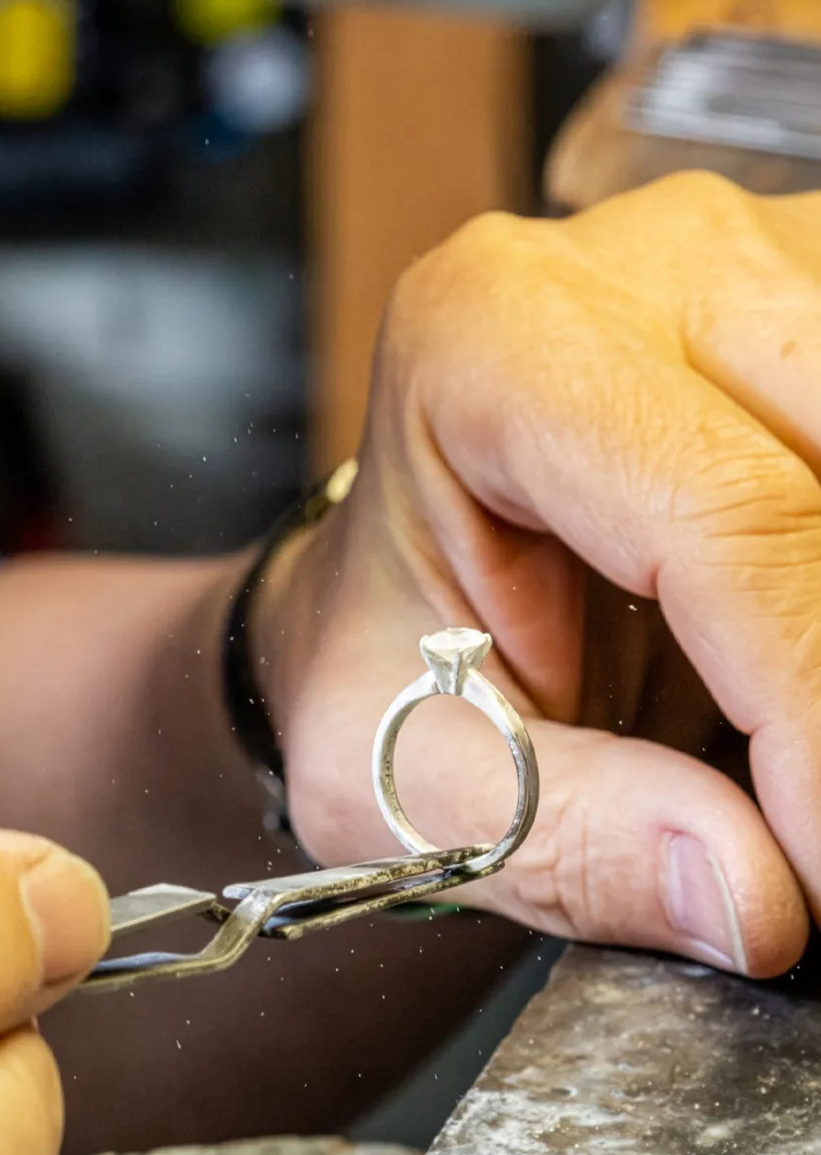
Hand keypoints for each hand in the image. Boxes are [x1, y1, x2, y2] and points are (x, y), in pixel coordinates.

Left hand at [262, 172, 820, 978]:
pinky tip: (796, 647)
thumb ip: (577, 837)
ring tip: (789, 748)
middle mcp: (620, 266)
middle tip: (811, 819)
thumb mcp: (419, 780)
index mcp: (485, 344)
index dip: (808, 709)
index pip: (718, 518)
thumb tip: (761, 896)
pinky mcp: (797, 294)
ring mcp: (728, 258)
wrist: (380, 597)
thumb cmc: (377, 669)